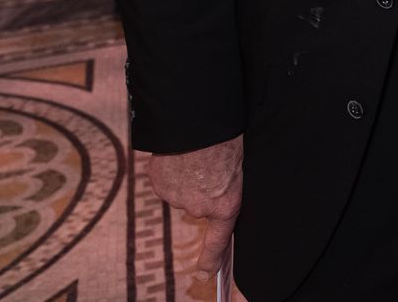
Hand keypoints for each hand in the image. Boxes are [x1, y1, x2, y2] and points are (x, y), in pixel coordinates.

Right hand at [148, 136, 243, 278]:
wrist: (197, 122)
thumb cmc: (227, 139)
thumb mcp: (239, 166)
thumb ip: (225, 187)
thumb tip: (214, 190)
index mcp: (226, 204)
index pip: (220, 240)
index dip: (213, 258)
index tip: (206, 274)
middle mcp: (200, 207)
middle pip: (199, 203)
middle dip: (203, 187)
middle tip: (210, 163)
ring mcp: (176, 198)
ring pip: (181, 191)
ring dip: (187, 176)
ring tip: (195, 153)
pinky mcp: (159, 185)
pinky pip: (166, 180)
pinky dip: (171, 169)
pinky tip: (180, 153)